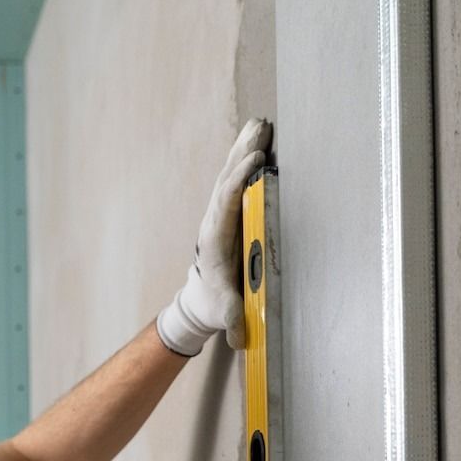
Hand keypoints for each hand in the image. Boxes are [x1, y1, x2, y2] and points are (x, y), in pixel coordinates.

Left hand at [156, 119, 273, 355]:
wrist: (199, 301)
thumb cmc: (215, 305)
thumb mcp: (225, 315)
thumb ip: (233, 321)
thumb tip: (239, 336)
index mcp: (215, 239)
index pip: (226, 203)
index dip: (240, 182)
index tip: (255, 162)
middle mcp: (215, 221)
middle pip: (228, 179)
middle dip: (243, 153)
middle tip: (260, 128)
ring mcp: (220, 214)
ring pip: (230, 175)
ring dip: (244, 149)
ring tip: (260, 124)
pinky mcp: (228, 213)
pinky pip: (236, 180)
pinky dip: (245, 158)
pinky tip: (256, 140)